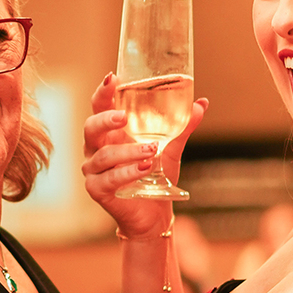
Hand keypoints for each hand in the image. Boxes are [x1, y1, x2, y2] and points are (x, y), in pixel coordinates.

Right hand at [81, 74, 207, 240]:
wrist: (154, 214)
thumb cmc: (156, 176)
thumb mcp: (171, 149)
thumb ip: (182, 127)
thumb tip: (201, 103)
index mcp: (109, 133)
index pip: (99, 107)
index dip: (103, 92)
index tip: (113, 78)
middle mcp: (96, 149)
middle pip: (91, 127)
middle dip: (105, 119)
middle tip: (123, 117)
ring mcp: (93, 170)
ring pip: (104, 155)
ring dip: (128, 152)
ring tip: (151, 151)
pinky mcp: (97, 190)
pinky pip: (110, 178)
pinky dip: (128, 173)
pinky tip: (145, 169)